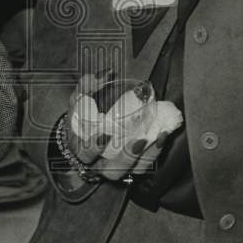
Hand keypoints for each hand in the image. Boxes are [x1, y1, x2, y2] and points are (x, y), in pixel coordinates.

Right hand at [66, 71, 182, 181]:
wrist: (85, 134)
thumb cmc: (82, 116)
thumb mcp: (79, 100)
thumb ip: (88, 86)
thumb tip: (108, 72)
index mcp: (81, 149)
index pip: (85, 153)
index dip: (94, 147)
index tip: (104, 134)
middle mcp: (98, 164)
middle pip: (111, 170)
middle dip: (126, 157)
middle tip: (139, 140)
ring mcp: (116, 168)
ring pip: (131, 170)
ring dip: (146, 155)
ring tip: (157, 135)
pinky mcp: (131, 167)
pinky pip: (144, 165)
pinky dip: (155, 152)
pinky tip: (162, 135)